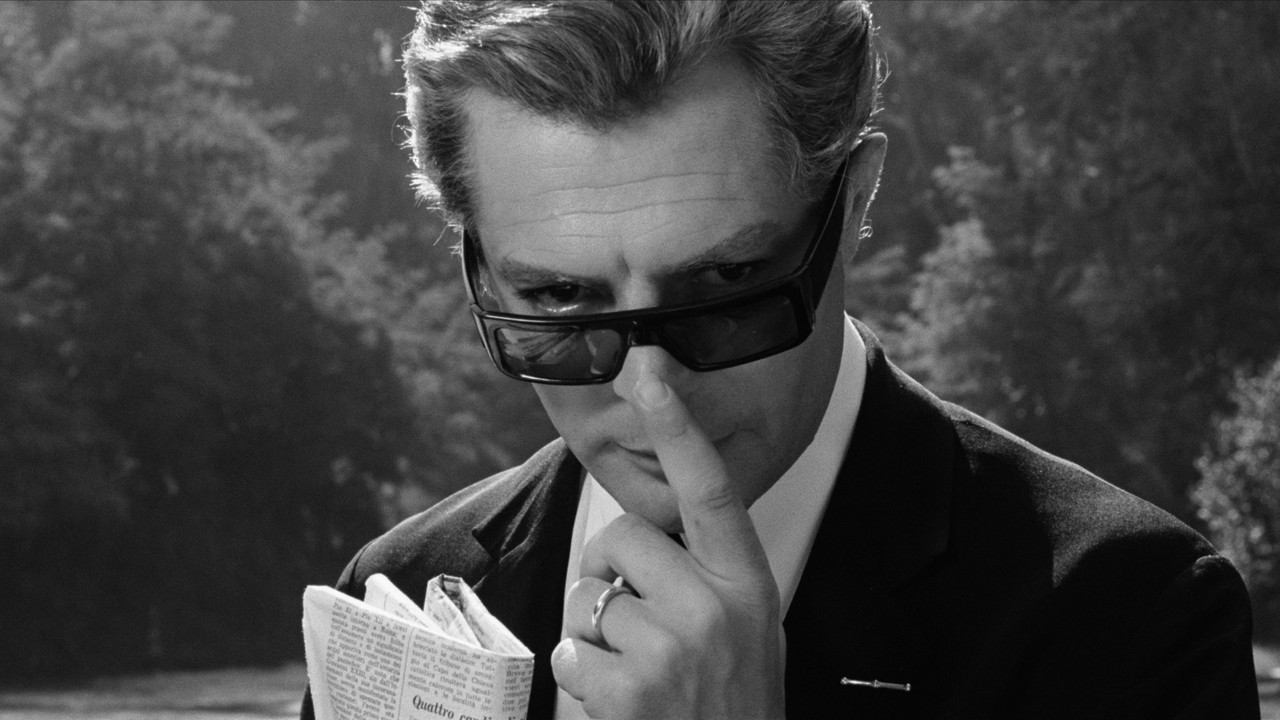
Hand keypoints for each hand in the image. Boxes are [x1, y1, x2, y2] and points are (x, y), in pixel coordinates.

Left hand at [551, 370, 783, 718]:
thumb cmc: (734, 700)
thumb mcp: (748, 627)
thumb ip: (705, 574)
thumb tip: (639, 537)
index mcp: (746, 584)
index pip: (709, 489)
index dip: (677, 426)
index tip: (649, 372)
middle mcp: (712, 607)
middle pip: (621, 536)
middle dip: (608, 566)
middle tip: (632, 612)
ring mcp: (670, 649)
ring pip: (587, 597)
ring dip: (593, 632)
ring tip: (637, 670)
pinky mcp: (627, 690)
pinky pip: (569, 652)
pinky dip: (581, 677)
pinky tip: (620, 701)